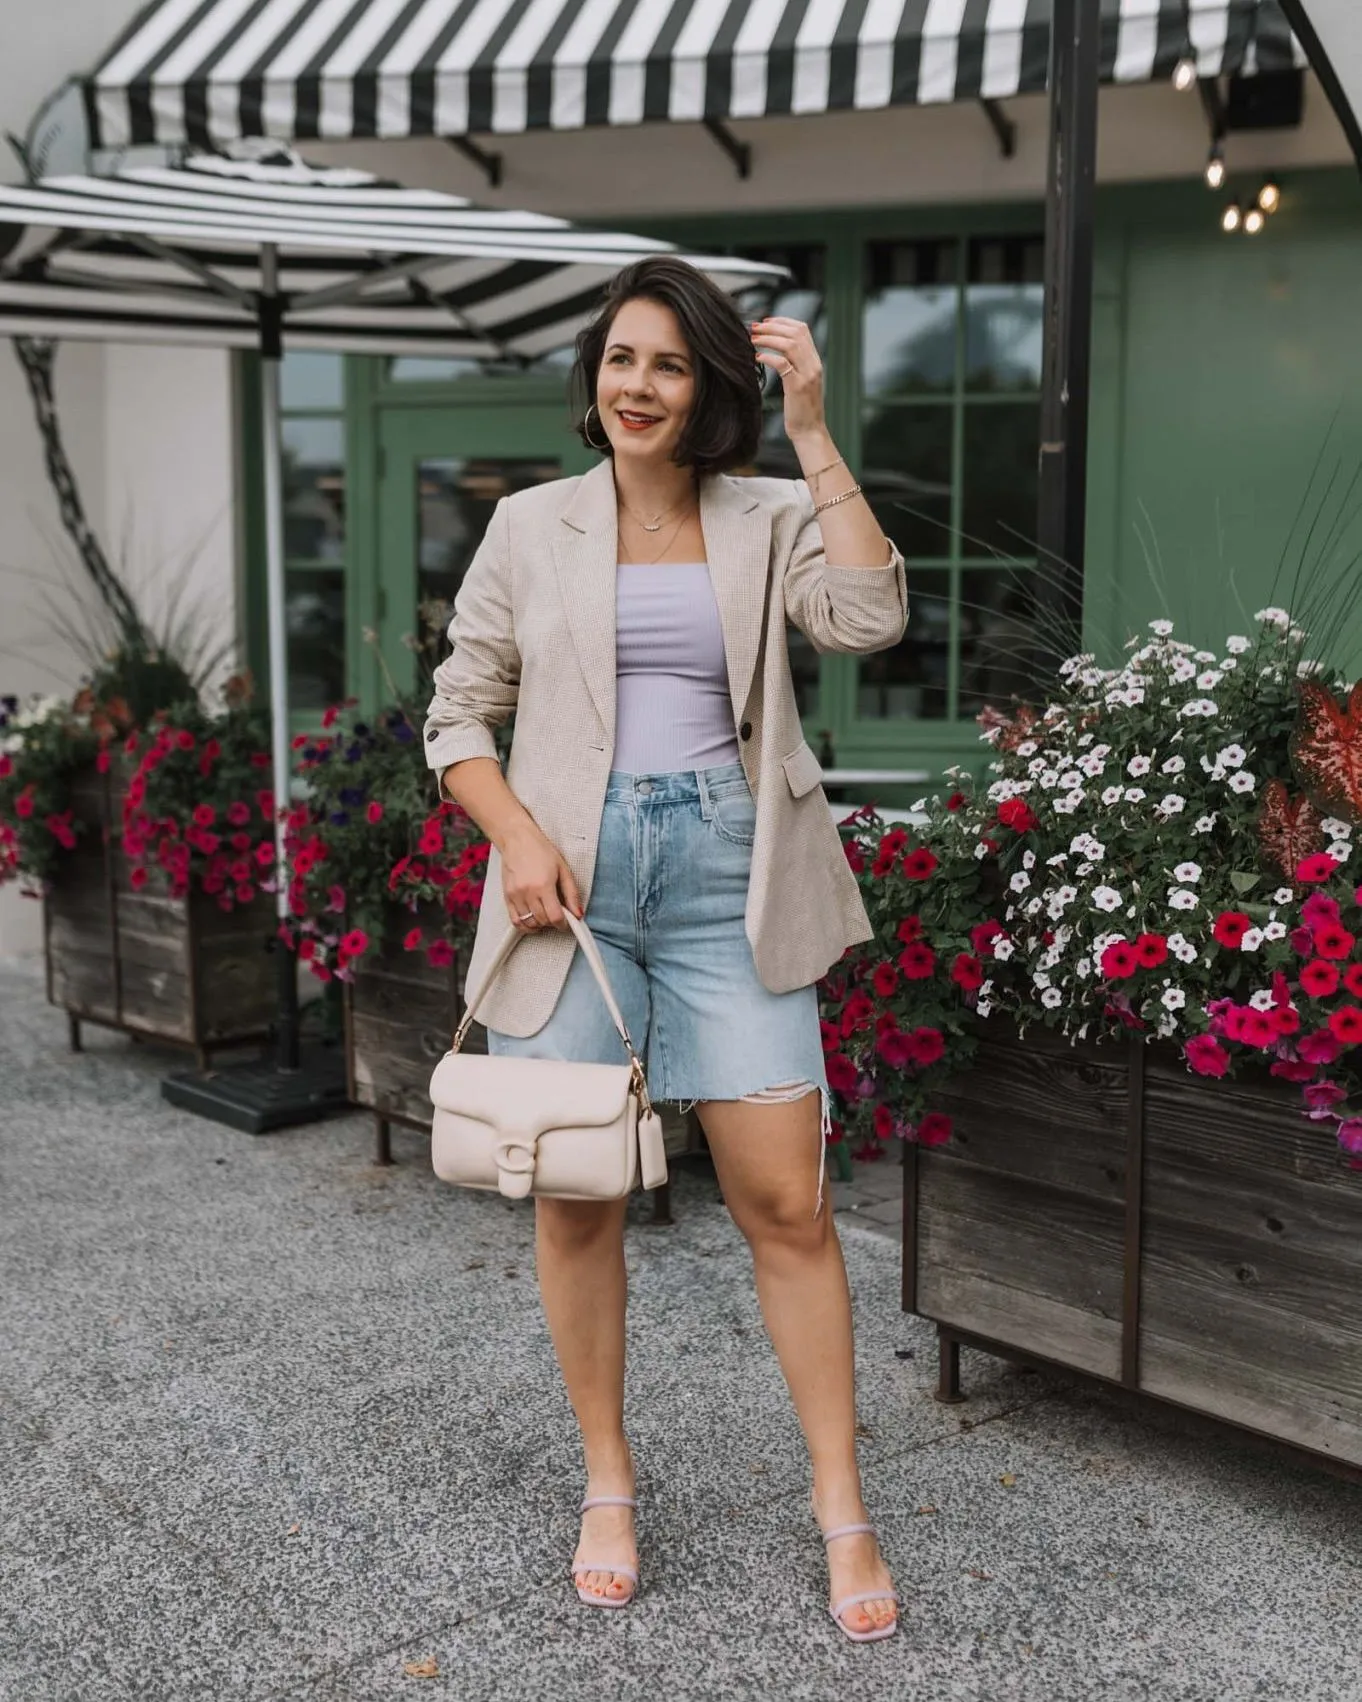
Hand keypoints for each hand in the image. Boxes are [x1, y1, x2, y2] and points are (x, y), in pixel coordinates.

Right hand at [501, 823, 583, 932]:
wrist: (517, 840)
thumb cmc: (541, 851)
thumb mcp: (563, 869)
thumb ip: (572, 894)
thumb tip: (578, 914)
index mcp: (544, 885)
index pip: (555, 917)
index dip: (564, 924)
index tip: (567, 922)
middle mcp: (528, 892)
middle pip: (542, 921)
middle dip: (553, 923)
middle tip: (558, 915)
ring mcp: (515, 896)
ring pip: (529, 923)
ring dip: (540, 925)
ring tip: (546, 916)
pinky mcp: (507, 897)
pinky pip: (515, 921)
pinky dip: (525, 925)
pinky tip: (533, 921)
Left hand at [750, 317, 825, 442]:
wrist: (809, 431)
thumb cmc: (801, 410)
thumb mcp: (800, 382)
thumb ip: (794, 365)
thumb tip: (776, 351)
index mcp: (815, 361)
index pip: (803, 329)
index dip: (783, 321)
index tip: (766, 321)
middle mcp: (814, 365)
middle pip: (796, 333)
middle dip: (773, 326)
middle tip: (754, 327)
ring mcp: (808, 375)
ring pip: (790, 345)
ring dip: (769, 338)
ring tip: (753, 339)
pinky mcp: (798, 387)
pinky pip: (782, 364)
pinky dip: (768, 357)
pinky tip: (757, 357)